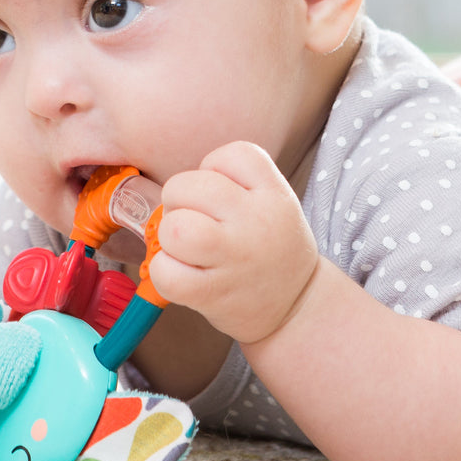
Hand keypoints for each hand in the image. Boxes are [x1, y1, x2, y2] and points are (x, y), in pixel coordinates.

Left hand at [151, 141, 320, 343]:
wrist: (298, 306)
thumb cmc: (273, 248)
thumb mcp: (276, 202)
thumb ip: (237, 183)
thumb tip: (178, 188)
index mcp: (273, 194)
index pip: (230, 154)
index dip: (212, 167)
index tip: (219, 194)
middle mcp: (256, 221)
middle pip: (189, 185)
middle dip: (177, 199)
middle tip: (192, 219)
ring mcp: (235, 258)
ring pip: (175, 227)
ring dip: (169, 235)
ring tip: (184, 247)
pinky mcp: (214, 294)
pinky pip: (166, 272)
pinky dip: (163, 271)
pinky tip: (181, 273)